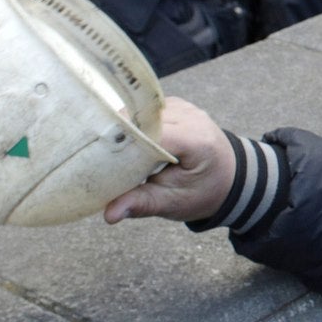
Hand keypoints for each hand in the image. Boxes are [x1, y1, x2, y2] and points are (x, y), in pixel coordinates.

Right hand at [104, 97, 237, 223]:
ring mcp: (183, 107)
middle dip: (116, 138)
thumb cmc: (203, 192)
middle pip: (141, 121)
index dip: (121, 144)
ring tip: (104, 153)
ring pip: (139, 113)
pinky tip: (122, 143)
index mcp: (195, 140)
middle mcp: (190, 117)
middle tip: (91, 159)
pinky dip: (133, 127)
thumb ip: (142, 204)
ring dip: (123, 131)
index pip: (149, 135)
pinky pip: (145, 112)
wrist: (230, 177)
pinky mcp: (174, 106)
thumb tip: (109, 215)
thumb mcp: (174, 203)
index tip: (93, 160)